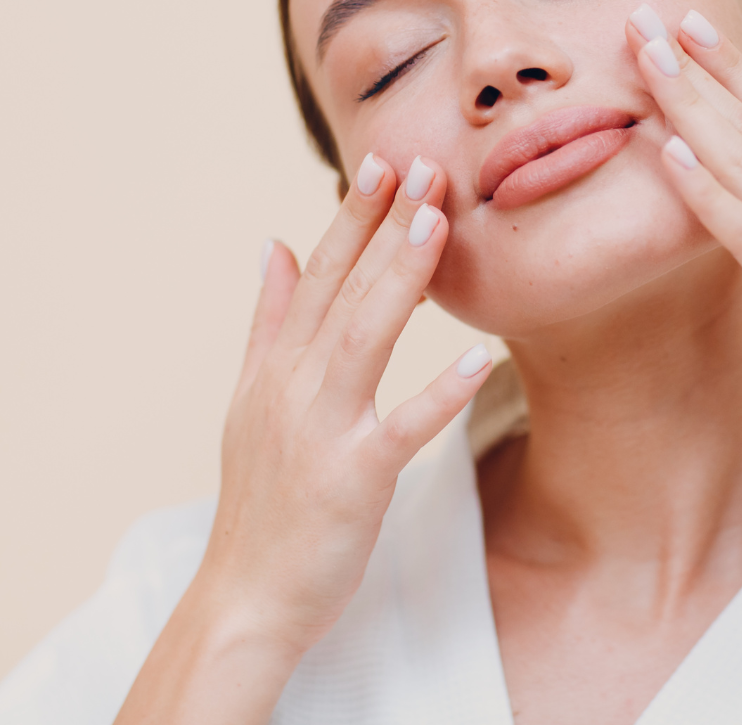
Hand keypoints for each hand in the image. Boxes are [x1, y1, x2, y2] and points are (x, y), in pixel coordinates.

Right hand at [194, 154, 491, 653]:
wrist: (245, 596)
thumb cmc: (260, 495)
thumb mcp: (249, 397)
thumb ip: (268, 319)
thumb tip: (273, 243)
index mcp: (277, 364)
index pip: (319, 272)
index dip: (351, 215)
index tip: (381, 161)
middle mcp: (295, 385)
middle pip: (345, 289)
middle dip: (384, 223)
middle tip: (422, 163)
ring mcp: (322, 429)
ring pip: (365, 337)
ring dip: (400, 277)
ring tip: (436, 222)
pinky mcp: (354, 478)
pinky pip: (402, 429)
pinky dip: (439, 394)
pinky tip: (479, 358)